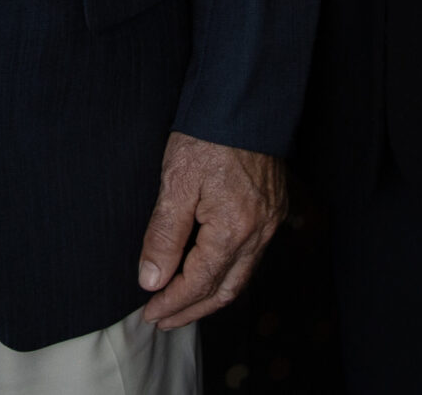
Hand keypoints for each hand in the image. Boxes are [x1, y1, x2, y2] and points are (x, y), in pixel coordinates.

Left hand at [137, 132, 287, 329]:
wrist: (244, 100)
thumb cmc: (206, 136)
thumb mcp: (176, 183)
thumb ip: (164, 236)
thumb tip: (150, 280)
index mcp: (234, 230)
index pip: (198, 283)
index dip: (172, 302)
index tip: (149, 313)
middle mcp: (259, 233)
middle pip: (224, 290)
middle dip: (192, 310)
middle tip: (162, 321)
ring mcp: (270, 222)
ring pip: (240, 276)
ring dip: (210, 296)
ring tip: (181, 305)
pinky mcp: (273, 209)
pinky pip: (250, 256)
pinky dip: (226, 273)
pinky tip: (209, 272)